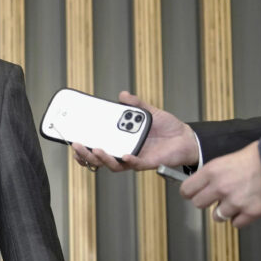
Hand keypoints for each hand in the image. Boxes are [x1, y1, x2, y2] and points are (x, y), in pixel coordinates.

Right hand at [72, 91, 198, 171]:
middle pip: (100, 158)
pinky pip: (135, 164)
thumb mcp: (150, 112)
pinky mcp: (147, 163)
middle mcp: (125, 152)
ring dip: (103, 158)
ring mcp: (135, 159)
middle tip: (77, 145)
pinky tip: (124, 156)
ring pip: (113, 164)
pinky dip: (128, 160)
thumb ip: (136, 105)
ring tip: (96, 150)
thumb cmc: (168, 128)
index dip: (85, 149)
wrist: (186, 138)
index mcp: (122, 141)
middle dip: (86, 154)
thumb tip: (123, 95)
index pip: (98, 147)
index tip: (73, 142)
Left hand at [180, 141, 260, 227]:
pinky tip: (247, 207)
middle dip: (206, 202)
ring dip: (224, 211)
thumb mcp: (228, 158)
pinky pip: (236, 223)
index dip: (190, 192)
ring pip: (217, 216)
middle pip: (198, 204)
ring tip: (236, 202)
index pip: (187, 190)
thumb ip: (214, 173)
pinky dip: (241, 218)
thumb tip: (205, 183)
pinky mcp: (251, 212)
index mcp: (212, 171)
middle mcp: (220, 188)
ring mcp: (235, 202)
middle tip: (215, 198)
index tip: (193, 193)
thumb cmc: (259, 156)